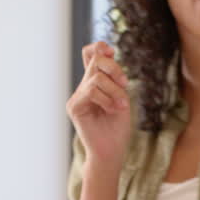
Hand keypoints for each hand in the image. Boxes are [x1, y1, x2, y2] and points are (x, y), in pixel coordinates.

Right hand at [66, 41, 133, 166]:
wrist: (111, 152)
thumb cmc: (118, 128)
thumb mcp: (121, 97)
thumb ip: (114, 78)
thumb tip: (107, 52)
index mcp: (95, 84)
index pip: (90, 55)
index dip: (99, 47)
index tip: (112, 53)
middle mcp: (84, 88)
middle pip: (95, 60)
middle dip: (114, 68)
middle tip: (125, 84)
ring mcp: (77, 97)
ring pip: (96, 77)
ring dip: (114, 89)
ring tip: (122, 105)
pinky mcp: (74, 107)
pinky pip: (91, 91)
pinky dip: (107, 98)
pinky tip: (115, 109)